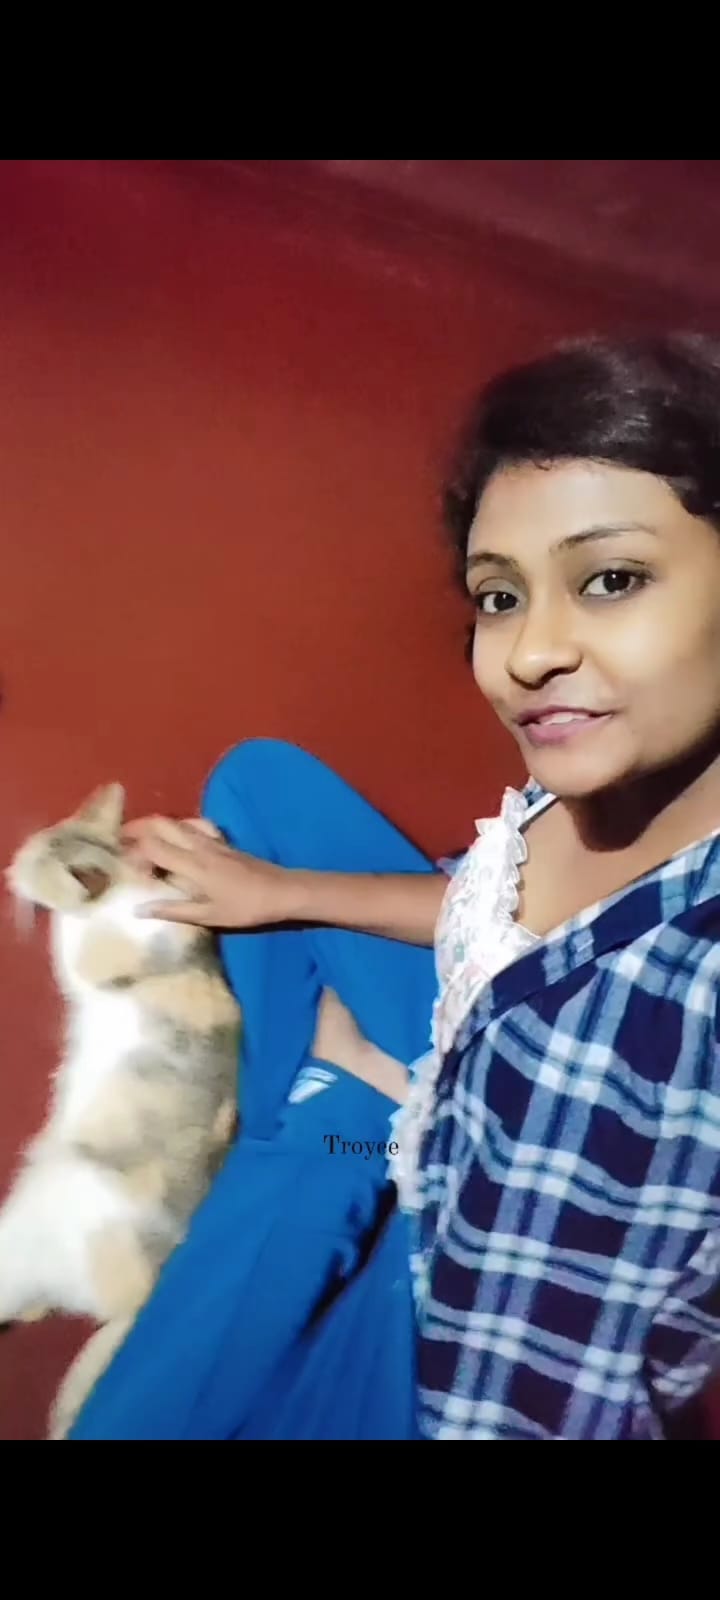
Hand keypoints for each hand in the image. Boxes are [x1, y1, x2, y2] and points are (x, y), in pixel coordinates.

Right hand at [120, 815, 292, 926]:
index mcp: (193, 864)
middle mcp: (199, 845)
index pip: (152, 846)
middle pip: (160, 824)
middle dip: (136, 828)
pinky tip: (177, 837)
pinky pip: (195, 824)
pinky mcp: (222, 841)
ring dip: (155, 826)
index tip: (122, 866)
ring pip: (176, 821)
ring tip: (140, 839)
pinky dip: (179, 826)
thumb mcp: (209, 915)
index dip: (132, 851)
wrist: (282, 891)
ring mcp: (212, 840)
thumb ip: (173, 910)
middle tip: (119, 841)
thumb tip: (138, 909)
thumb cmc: (246, 908)